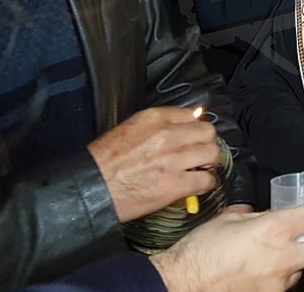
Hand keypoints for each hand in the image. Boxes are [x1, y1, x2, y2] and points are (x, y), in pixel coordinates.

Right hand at [88, 106, 219, 221]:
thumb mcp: (129, 128)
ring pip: (211, 154)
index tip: (194, 137)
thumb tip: (183, 124)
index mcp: (154, 118)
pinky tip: (198, 186)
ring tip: (200, 169)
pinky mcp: (174, 185)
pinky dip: (205, 184)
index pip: (192, 115)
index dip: (195, 128)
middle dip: (205, 143)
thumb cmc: (105, 161)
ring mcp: (173, 160)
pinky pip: (205, 180)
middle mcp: (167, 135)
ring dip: (208, 163)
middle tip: (200, 153)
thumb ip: (157, 124)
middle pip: (207, 132)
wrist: (91, 188)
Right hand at [150, 197, 303, 291]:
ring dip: (302, 258)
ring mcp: (277, 283)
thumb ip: (254, 214)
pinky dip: (282, 274)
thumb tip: (268, 211)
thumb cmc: (199, 252)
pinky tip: (268, 269)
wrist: (181, 285)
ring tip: (287, 251)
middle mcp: (281, 258)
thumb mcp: (229, 219)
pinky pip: (285, 284)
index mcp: (272, 230)